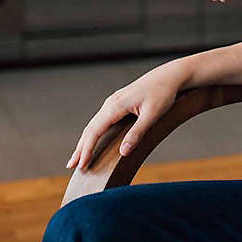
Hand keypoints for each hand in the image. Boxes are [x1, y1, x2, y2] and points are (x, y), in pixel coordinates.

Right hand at [66, 62, 184, 169]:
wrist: (170, 75)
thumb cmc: (163, 93)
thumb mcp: (152, 115)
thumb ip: (137, 133)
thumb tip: (123, 152)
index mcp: (116, 105)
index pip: (95, 131)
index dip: (86, 149)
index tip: (80, 164)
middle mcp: (111, 103)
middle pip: (90, 128)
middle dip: (80, 147)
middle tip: (71, 166)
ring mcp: (114, 101)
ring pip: (94, 123)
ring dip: (85, 140)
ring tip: (79, 157)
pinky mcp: (119, 102)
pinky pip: (101, 120)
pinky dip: (94, 132)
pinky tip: (94, 139)